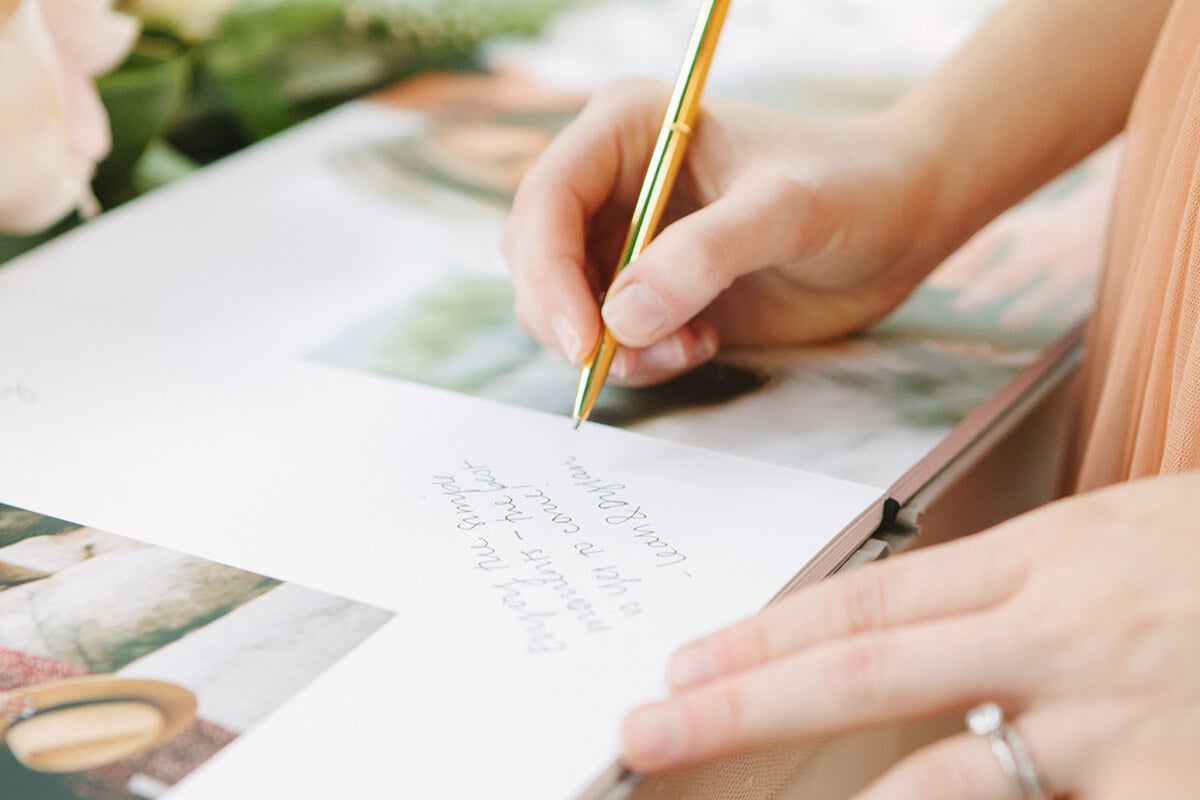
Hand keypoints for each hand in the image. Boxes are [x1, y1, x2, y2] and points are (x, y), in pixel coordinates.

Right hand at [502, 78, 944, 386]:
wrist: (898, 222)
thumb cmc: (852, 188)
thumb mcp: (787, 211)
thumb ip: (705, 256)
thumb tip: (623, 318)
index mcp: (627, 130)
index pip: (547, 200)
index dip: (548, 274)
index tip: (586, 341)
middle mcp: (612, 182)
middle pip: (536, 259)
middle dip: (570, 319)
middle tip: (631, 359)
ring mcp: (626, 238)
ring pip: (564, 307)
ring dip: (611, 347)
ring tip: (690, 345)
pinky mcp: (650, 289)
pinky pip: (608, 338)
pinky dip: (638, 358)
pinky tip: (702, 342)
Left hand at [620, 472, 1199, 798]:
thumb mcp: (1126, 537)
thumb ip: (1022, 582)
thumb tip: (913, 629)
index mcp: (1052, 559)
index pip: (873, 597)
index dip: (769, 633)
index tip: (687, 661)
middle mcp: (1068, 638)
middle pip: (870, 671)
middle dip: (744, 707)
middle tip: (647, 730)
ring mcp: (1122, 728)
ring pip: (946, 780)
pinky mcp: (1174, 793)